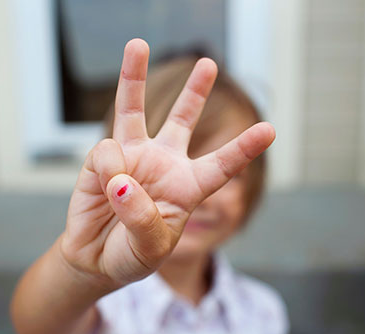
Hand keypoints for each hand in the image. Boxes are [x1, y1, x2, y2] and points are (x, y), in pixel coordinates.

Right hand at [60, 39, 274, 286]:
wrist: (94, 259)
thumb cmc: (132, 255)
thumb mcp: (149, 249)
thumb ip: (141, 218)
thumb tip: (121, 179)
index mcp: (188, 188)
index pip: (221, 166)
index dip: (244, 148)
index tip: (270, 129)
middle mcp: (163, 165)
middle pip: (182, 121)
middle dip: (194, 91)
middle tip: (208, 63)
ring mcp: (132, 159)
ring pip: (134, 111)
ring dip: (133, 77)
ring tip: (138, 44)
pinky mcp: (103, 161)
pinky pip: (106, 152)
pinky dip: (106, 171)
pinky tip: (105, 190)